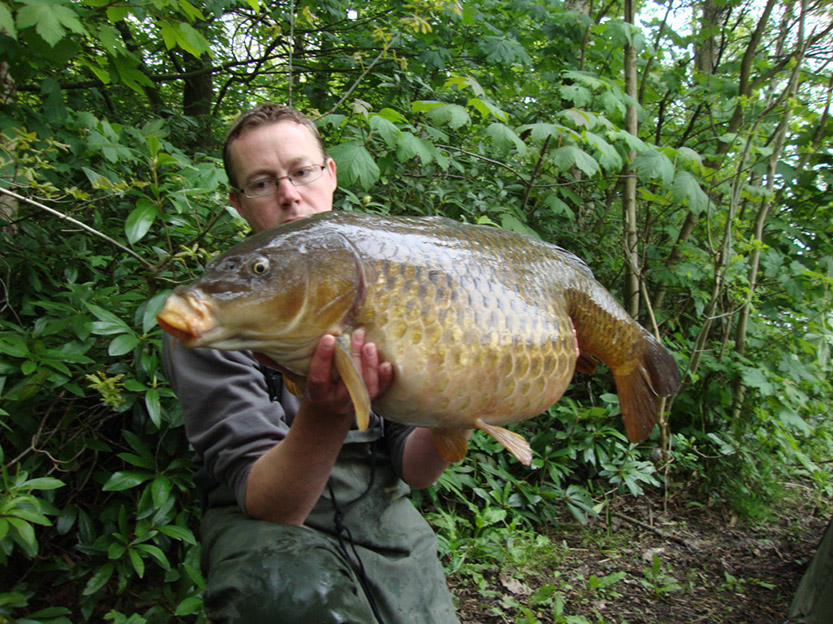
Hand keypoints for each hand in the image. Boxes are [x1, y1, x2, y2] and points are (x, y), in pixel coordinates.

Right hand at [254, 329, 393, 415]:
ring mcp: (355, 400)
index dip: (324, 359)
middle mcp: (337, 399)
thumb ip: (279, 362)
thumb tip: (254, 348)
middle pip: (347, 380)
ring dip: (370, 365)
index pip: (319, 377)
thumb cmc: (311, 385)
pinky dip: (385, 378)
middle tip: (357, 332)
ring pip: (366, 386)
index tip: (329, 337)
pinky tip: (388, 363)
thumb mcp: (295, 376)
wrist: (330, 411)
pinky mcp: (371, 399)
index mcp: (317, 393)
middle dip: (353, 356)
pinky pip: (381, 391)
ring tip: (370, 343)